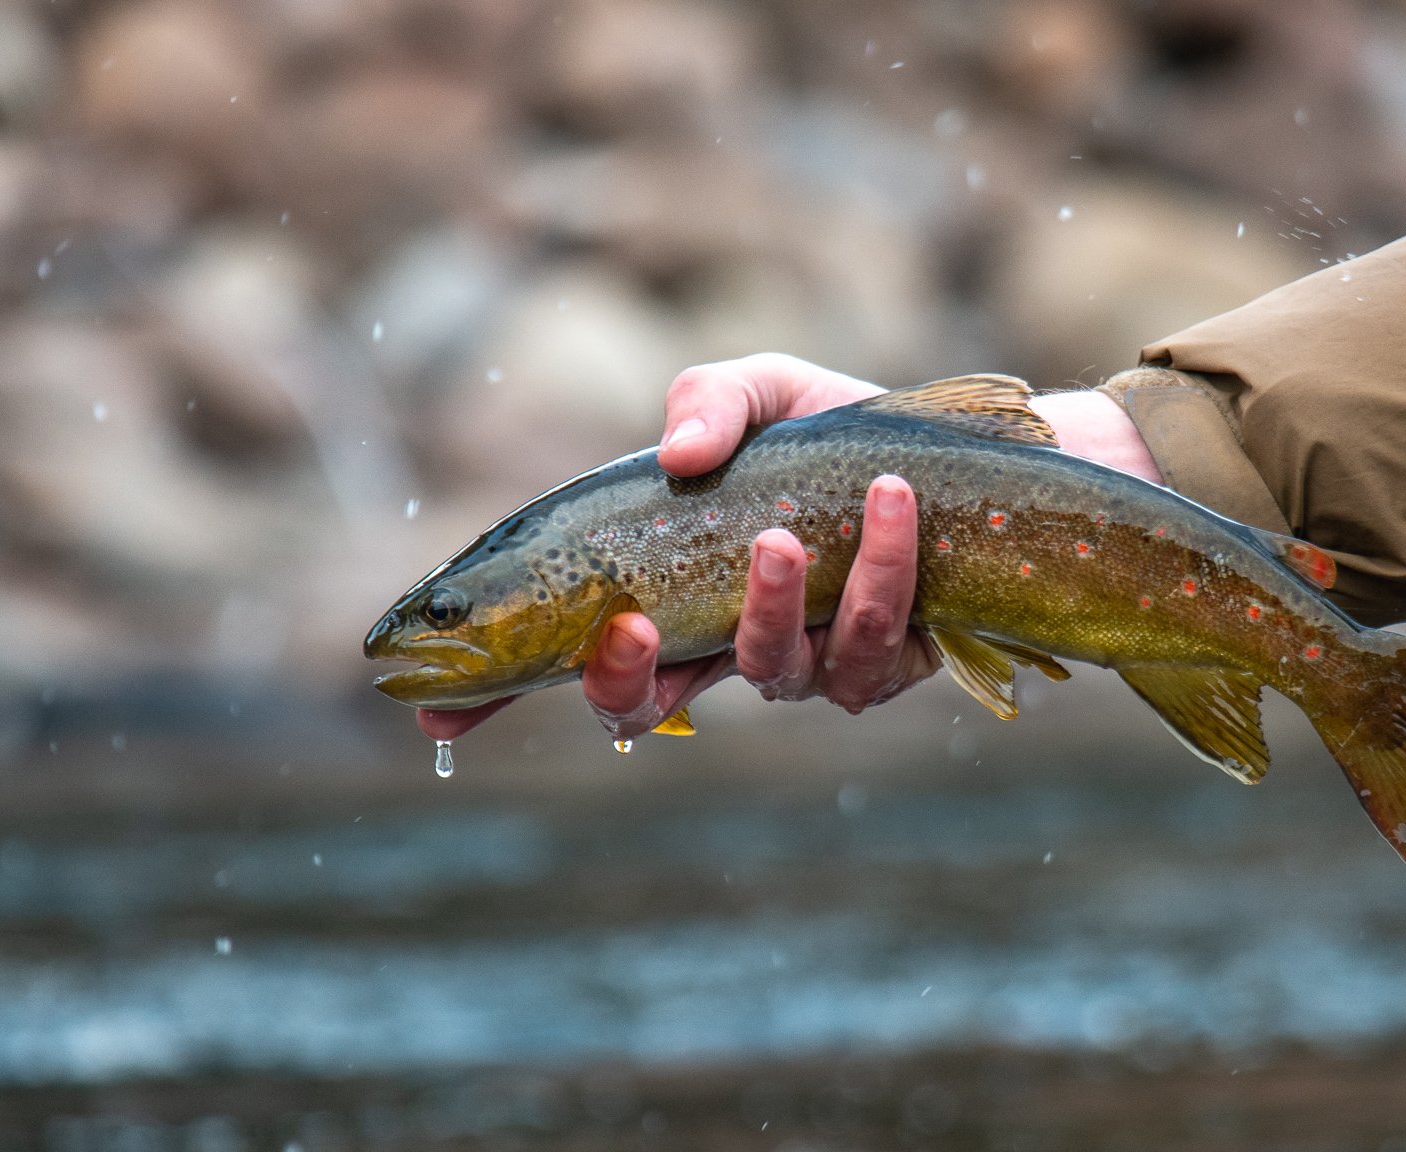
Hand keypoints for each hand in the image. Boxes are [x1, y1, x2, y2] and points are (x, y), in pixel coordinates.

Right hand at [416, 354, 1159, 742]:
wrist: (969, 456)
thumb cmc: (839, 432)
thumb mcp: (762, 389)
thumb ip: (707, 400)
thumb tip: (677, 453)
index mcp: (663, 585)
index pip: (559, 654)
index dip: (491, 699)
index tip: (437, 722)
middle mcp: (719, 639)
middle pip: (642, 704)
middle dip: (627, 681)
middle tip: (631, 625)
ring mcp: (800, 659)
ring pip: (768, 674)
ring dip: (774, 606)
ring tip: (792, 534)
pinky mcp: (882, 665)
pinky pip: (868, 648)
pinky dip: (881, 576)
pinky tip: (898, 502)